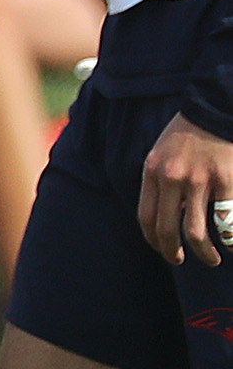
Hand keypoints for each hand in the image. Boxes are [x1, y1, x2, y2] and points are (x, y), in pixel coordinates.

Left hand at [140, 112, 232, 265]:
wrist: (216, 108)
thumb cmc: (190, 133)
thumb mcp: (162, 153)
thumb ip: (159, 181)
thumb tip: (165, 215)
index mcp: (152, 171)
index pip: (145, 218)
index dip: (153, 240)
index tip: (163, 250)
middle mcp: (172, 178)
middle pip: (167, 230)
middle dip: (173, 253)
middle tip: (180, 261)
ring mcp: (200, 180)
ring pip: (197, 232)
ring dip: (204, 253)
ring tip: (212, 260)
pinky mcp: (227, 181)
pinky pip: (227, 221)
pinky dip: (230, 238)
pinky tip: (232, 243)